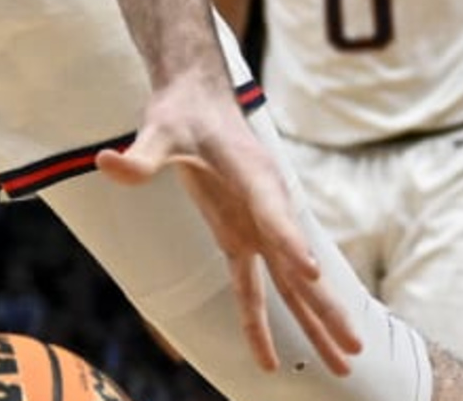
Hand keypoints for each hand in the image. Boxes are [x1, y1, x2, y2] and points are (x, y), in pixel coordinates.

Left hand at [96, 76, 365, 377]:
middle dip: (326, 306)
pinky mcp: (241, 237)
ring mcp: (258, 226)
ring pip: (291, 284)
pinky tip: (268, 361)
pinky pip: (255, 287)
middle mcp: (267, 206)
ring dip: (316, 324)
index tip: (312, 273)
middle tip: (354, 346)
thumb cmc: (183, 112)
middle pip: (299, 264)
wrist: (198, 98)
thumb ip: (141, 154)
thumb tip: (107, 164)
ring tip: (344, 366)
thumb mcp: (160, 127)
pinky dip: (261, 322)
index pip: (274, 214)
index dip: (291, 242)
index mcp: (255, 175)